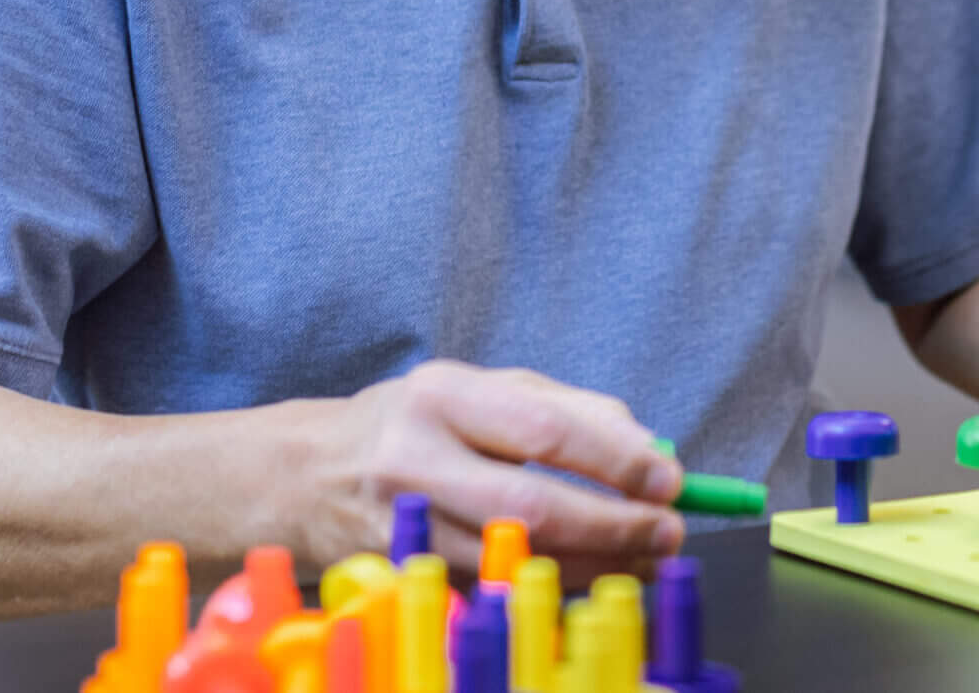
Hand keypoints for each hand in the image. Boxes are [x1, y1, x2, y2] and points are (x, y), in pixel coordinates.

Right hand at [313, 361, 684, 588]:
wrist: (308, 474)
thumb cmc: (420, 422)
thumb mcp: (484, 390)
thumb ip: (568, 408)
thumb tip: (647, 449)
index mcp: (443, 396)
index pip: (544, 430)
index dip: (615, 459)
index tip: (669, 478)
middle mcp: (416, 459)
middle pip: (531, 506)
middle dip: (613, 524)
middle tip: (670, 529)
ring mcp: (404, 525)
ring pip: (515, 559)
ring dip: (595, 565)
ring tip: (648, 557)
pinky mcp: (405, 576)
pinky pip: (495, 588)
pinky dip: (553, 587)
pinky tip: (595, 577)